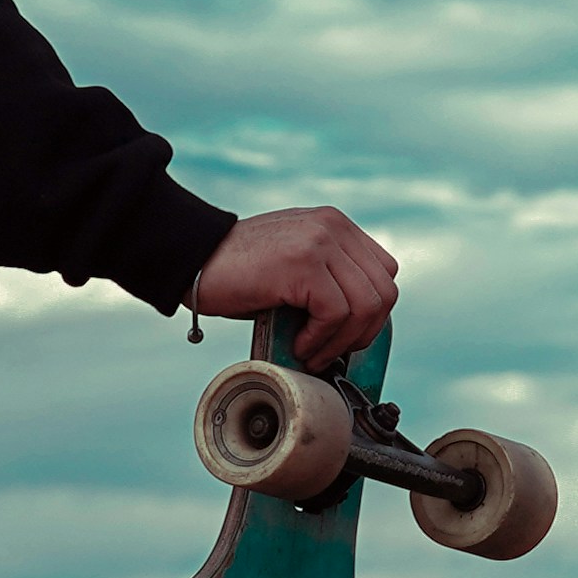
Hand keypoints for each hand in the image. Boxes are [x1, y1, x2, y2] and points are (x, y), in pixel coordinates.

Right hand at [187, 207, 399, 368]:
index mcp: (336, 225)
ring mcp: (321, 241)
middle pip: (384, 292)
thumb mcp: (294, 266)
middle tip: (329, 352)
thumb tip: (358, 326)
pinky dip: (320, 339)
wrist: (192, 259)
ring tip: (311, 353)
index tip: (344, 335)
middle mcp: (334, 227)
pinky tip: (297, 343)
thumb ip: (328, 278)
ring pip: (366, 306)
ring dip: (340, 342)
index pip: (385, 272)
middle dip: (363, 334)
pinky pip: (335, 313)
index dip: (371, 312)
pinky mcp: (304, 262)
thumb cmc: (239, 274)